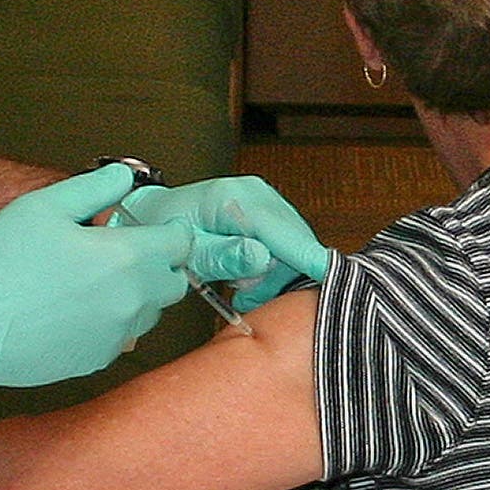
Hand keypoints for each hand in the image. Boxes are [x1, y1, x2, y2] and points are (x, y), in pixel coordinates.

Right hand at [0, 163, 195, 404]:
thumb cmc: (1, 264)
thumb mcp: (44, 206)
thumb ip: (94, 188)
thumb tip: (122, 177)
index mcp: (126, 258)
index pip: (180, 243)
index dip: (169, 230)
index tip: (153, 227)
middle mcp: (131, 301)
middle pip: (174, 283)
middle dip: (159, 265)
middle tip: (123, 253)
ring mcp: (116, 336)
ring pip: (148, 313)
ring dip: (136, 296)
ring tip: (94, 282)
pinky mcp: (96, 360)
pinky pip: (120, 338)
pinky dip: (109, 323)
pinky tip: (75, 310)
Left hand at [112, 177, 335, 310]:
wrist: (156, 215)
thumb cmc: (166, 231)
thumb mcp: (188, 251)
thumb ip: (223, 256)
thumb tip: (260, 258)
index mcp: (235, 197)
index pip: (283, 231)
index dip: (308, 257)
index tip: (333, 277)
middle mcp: (256, 193)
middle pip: (293, 241)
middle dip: (278, 276)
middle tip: (245, 296)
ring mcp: (265, 200)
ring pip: (291, 247)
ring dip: (272, 275)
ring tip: (239, 288)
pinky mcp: (268, 212)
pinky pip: (284, 245)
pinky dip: (270, 267)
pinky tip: (246, 278)